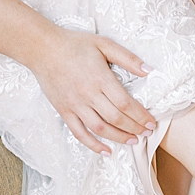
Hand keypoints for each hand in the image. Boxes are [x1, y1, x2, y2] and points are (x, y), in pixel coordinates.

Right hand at [29, 28, 156, 154]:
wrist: (43, 49)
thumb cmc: (74, 44)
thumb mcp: (104, 44)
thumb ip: (127, 58)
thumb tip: (149, 70)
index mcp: (100, 78)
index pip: (125, 104)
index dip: (140, 116)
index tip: (151, 122)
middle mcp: (88, 94)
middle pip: (116, 118)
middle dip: (135, 128)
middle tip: (147, 133)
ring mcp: (74, 105)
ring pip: (100, 128)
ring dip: (119, 138)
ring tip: (133, 140)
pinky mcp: (64, 111)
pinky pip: (79, 133)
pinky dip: (93, 145)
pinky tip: (106, 150)